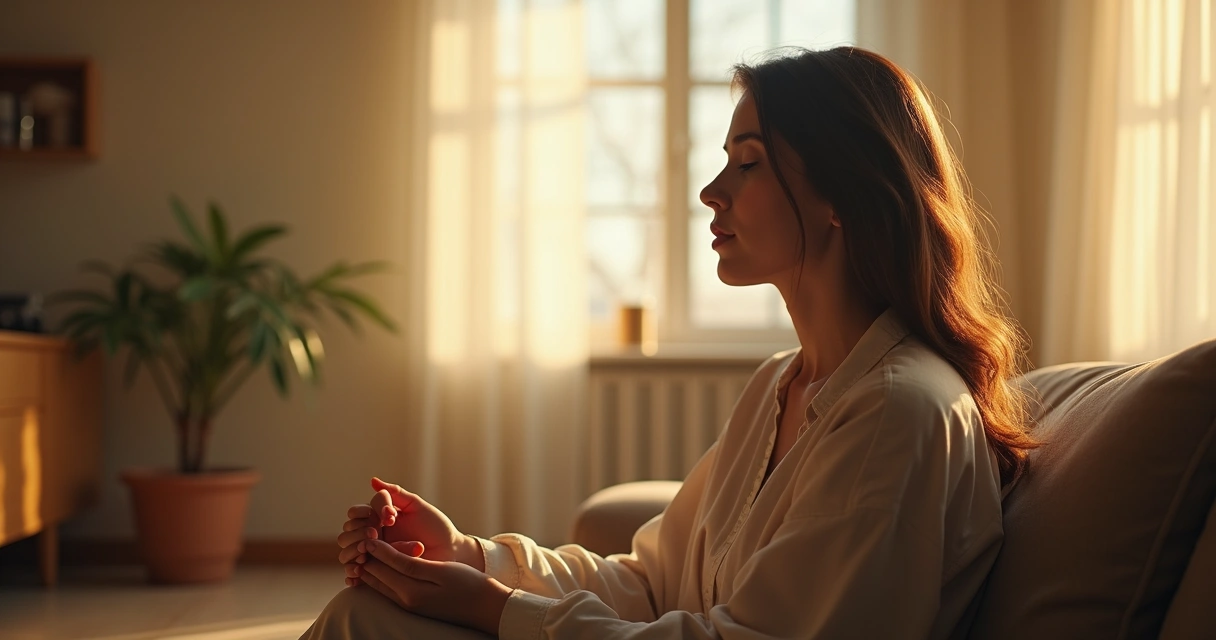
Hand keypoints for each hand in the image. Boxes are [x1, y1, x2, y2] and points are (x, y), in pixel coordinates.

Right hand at [337, 477, 483, 583]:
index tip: (390, 517)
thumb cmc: (436, 527)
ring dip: (353, 550)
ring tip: (366, 553)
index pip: (357, 511)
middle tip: (375, 534)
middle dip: (358, 531)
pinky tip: (360, 571)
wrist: (450, 552)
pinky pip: (354, 574)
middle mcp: (372, 534)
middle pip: (348, 530)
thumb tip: (372, 480)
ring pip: (346, 551)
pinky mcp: (376, 572)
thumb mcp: (417, 506)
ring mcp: (373, 554)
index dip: (368, 512)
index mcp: (379, 517)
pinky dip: (352, 573)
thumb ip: (395, 493)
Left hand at [357, 538, 513, 635]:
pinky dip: (382, 572)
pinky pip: (389, 587)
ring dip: (373, 563)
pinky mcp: (415, 604)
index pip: (376, 566)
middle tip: (366, 530)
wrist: (488, 607)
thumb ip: (404, 562)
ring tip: (372, 540)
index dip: (369, 545)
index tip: (368, 525)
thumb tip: (376, 549)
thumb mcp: (437, 569)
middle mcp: (404, 601)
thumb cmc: (468, 584)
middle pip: (373, 575)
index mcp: (408, 591)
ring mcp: (409, 604)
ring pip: (379, 582)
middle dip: (366, 554)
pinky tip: (385, 560)